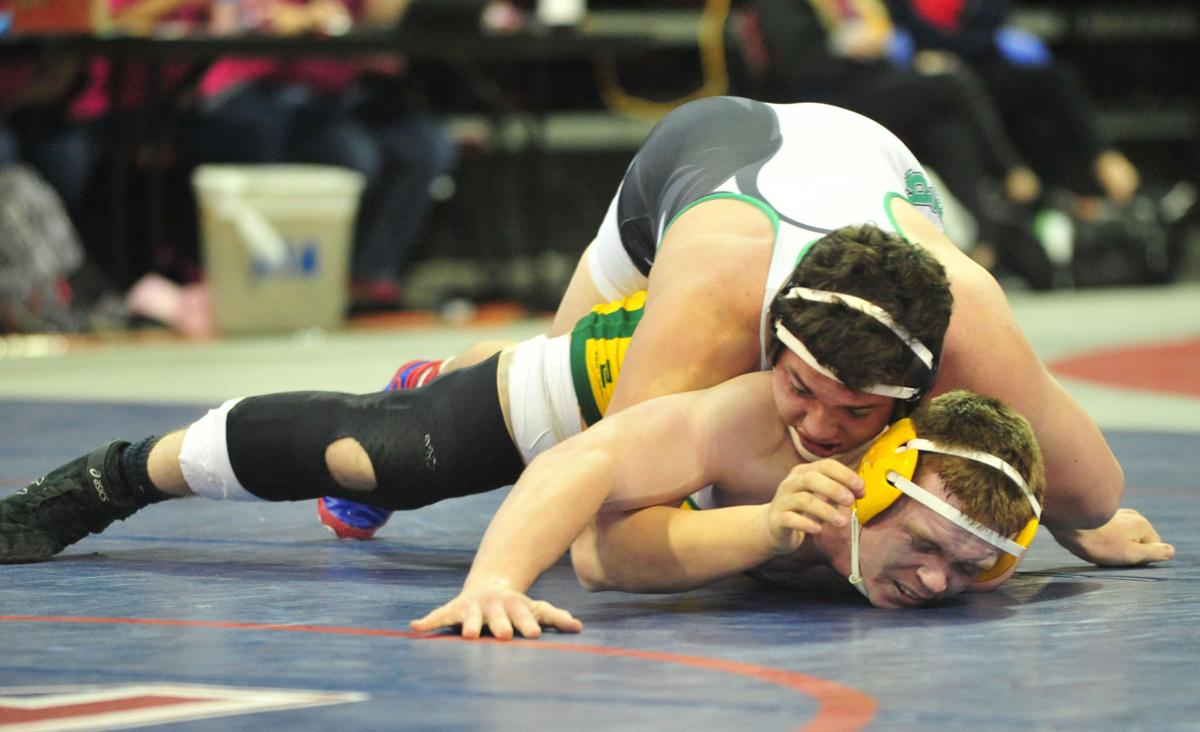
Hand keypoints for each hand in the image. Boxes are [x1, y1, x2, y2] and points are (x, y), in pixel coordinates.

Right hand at [410, 583, 582, 639]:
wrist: (489, 585)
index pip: (523, 615)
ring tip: (469, 635)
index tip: (533, 634)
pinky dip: (427, 621)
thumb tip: (578, 627)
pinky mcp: (454, 610)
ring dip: (470, 625)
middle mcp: (493, 605)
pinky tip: (415, 627)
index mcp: (514, 605)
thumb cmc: (516, 605)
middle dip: (500, 625)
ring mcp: (473, 607)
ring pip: (471, 617)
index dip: (527, 623)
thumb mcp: (536, 608)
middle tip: (504, 635)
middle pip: (498, 616)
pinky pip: (439, 616)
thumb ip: (554, 617)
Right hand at [765, 460, 863, 554]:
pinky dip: (806, 524)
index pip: (826, 465)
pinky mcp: (776, 519)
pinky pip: (790, 519)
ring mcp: (782, 501)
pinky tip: (818, 529)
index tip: (861, 488)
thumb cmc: (802, 509)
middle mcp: (790, 483)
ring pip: (803, 500)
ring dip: (825, 510)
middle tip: (851, 502)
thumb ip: (838, 491)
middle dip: (834, 488)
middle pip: (811, 478)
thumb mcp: (819, 495)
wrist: (773, 527)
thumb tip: (861, 491)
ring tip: (842, 522)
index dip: (845, 474)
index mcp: (803, 472)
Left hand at [1050, 508, 1174, 566]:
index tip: (1121, 557)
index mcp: (1142, 524)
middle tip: (1106, 553)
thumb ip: (1152, 553)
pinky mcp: (1098, 513)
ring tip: (1095, 546)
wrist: (1066, 521)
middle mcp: (1131, 515)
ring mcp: (1114, 512)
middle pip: (1136, 540)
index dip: (1138, 558)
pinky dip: (1100, 537)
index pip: (1152, 548)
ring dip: (1111, 543)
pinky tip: (1087, 539)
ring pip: (1121, 535)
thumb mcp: (1130, 553)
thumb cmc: (1099, 541)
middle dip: (1124, 549)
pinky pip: (1106, 531)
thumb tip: (1171, 551)